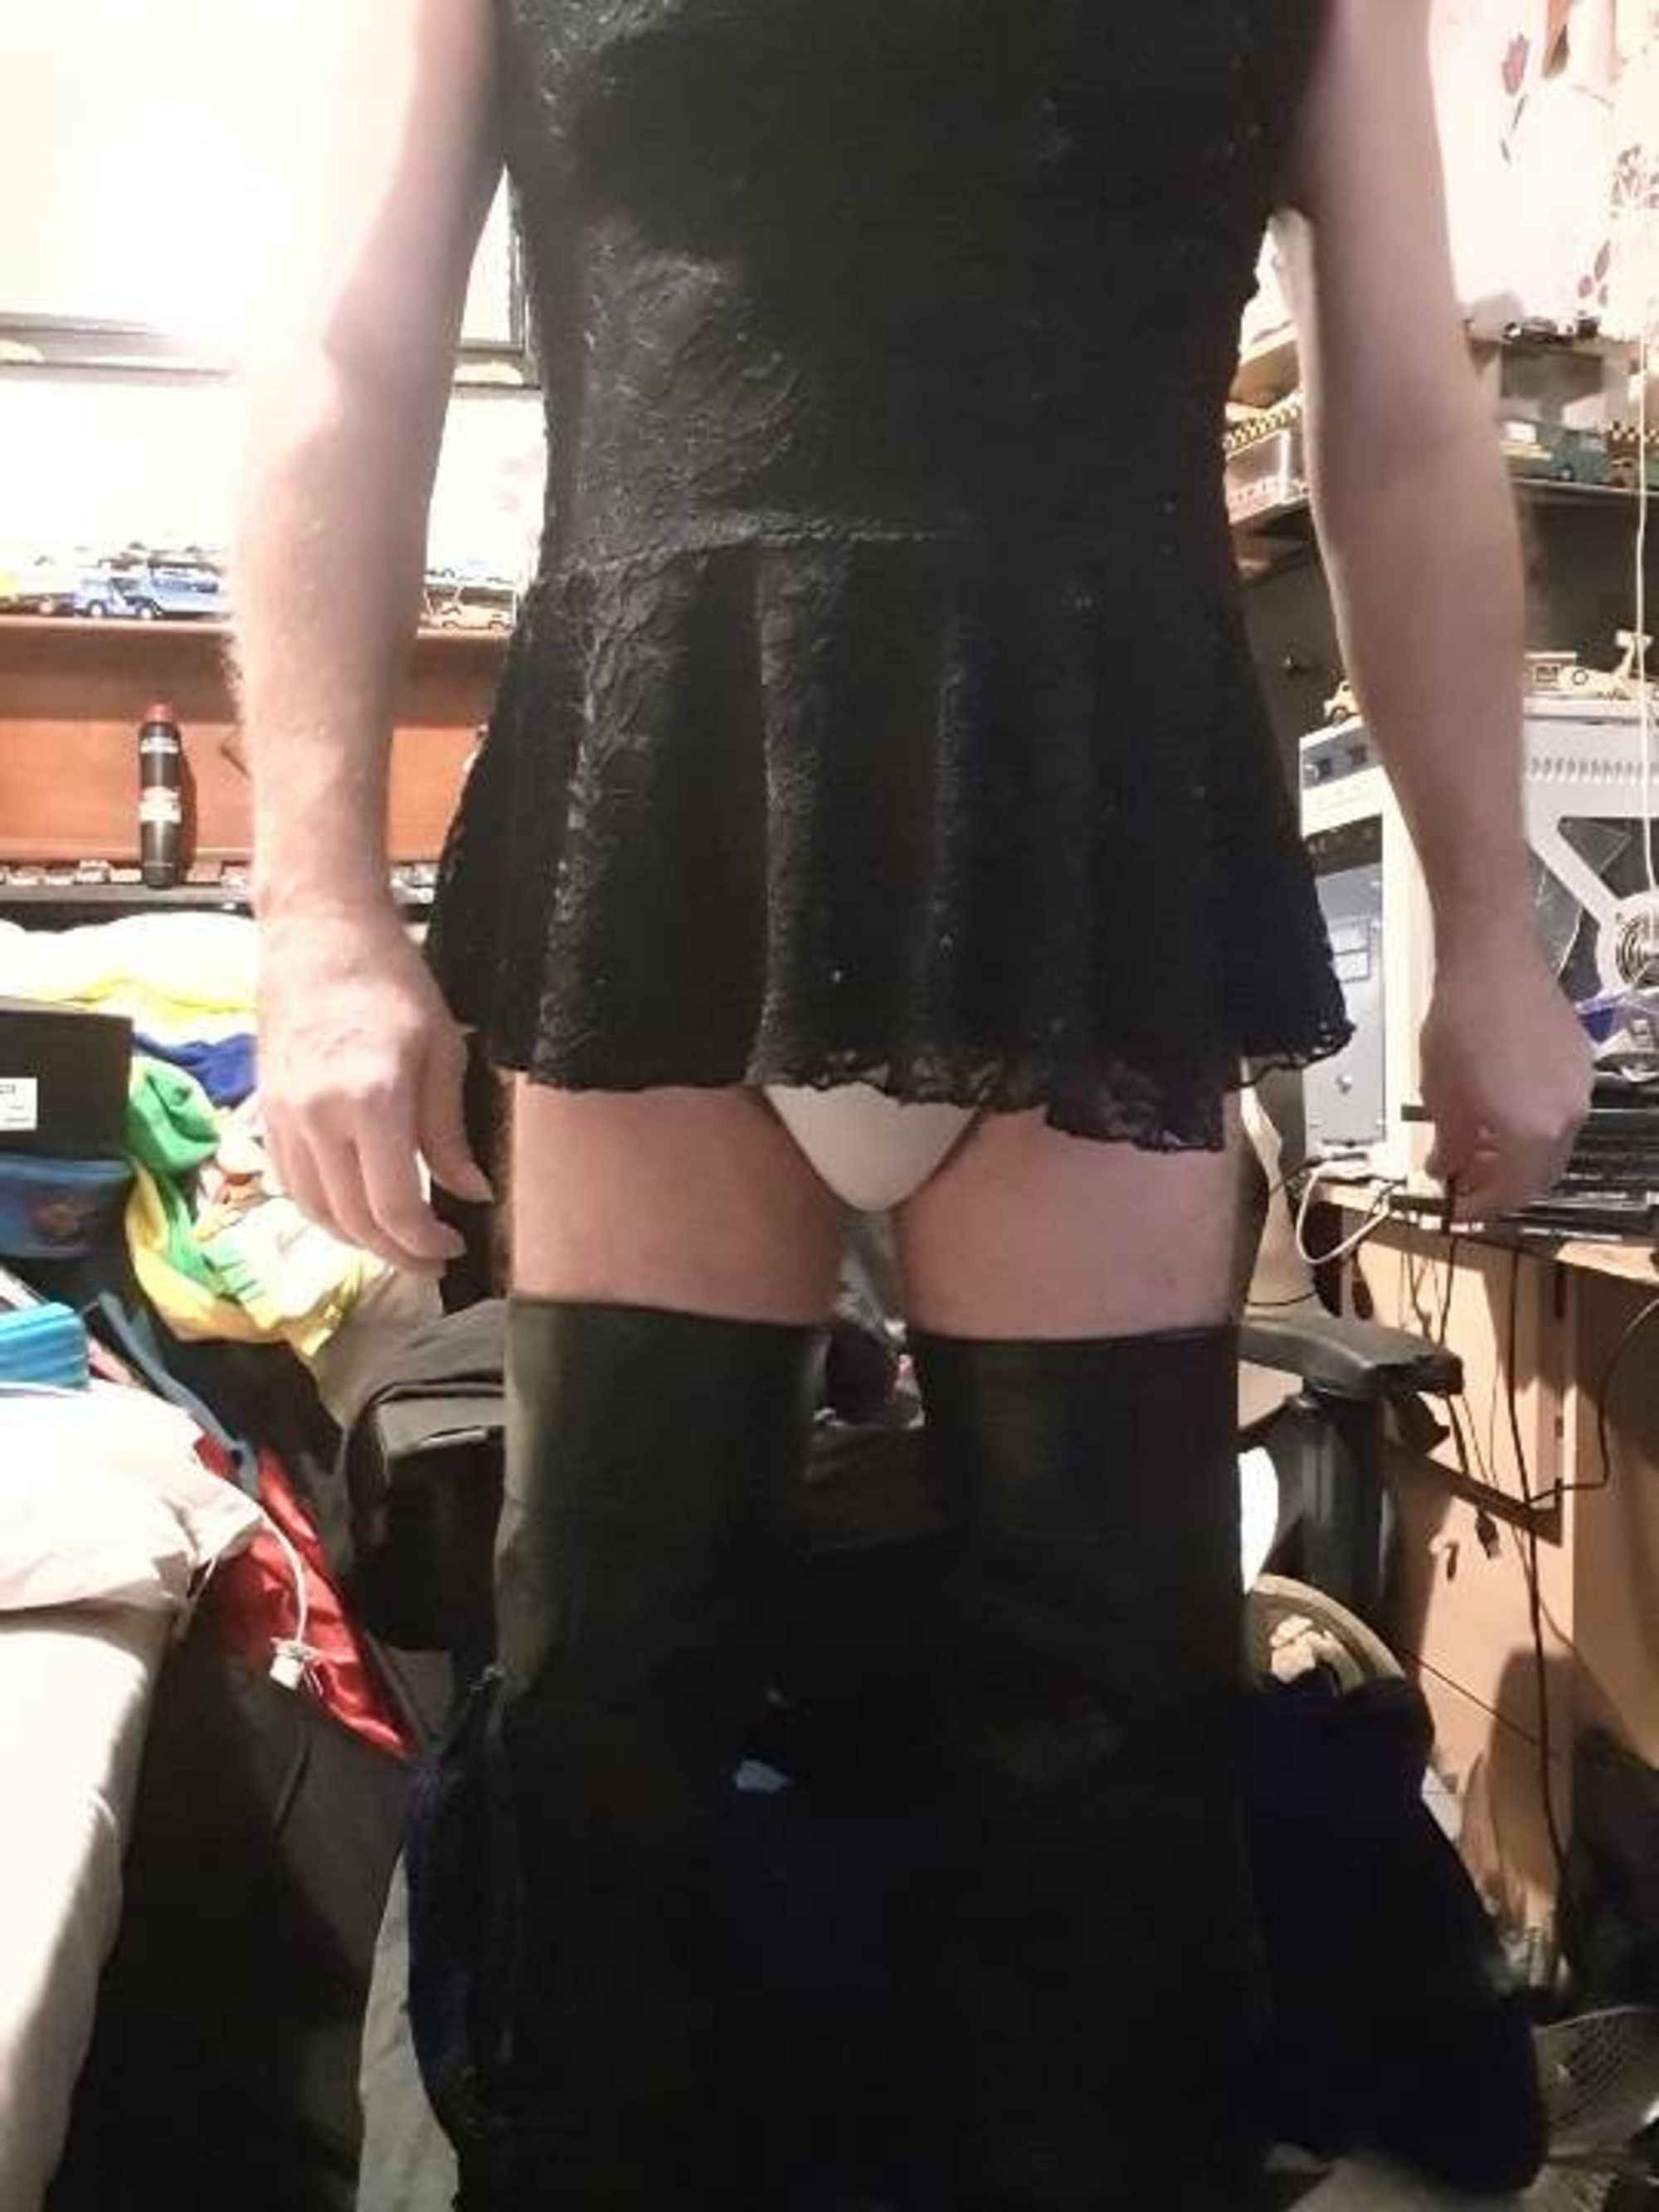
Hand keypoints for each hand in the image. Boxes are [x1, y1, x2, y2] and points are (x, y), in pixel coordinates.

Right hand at [256, 901, 491, 1273]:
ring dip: (357, 1240)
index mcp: (371, 1101)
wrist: (318, 933)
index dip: (424, 1243)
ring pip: (315, 1211)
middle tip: (432, 1259)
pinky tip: (355, 1211)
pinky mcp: (266, 1112)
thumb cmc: (391, 981)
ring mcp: (284, 1118)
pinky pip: (292, 1184)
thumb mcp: (442, 1052)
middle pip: (353, 1221)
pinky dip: (324, 1211)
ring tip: (397, 1242)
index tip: (452, 1246)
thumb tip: (471, 1193)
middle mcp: (318, 1118)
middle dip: (395, 1253)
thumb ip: (449, 1132)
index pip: (393, 1207)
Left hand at [1419, 928, 1591, 1224]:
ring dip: (1517, 1157)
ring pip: (1552, 1145)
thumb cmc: (1462, 1021)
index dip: (1481, 1207)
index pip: (1511, 1194)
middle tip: (1468, 1187)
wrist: (1491, 961)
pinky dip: (1531, 1126)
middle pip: (1539, 1176)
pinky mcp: (1579, 1062)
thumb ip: (1450, 1143)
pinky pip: (1559, 1111)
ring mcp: (1578, 1089)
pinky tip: (1500, 1115)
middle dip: (1502, 1187)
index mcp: (1531, 1134)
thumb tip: (1447, 1169)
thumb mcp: (1442, 1094)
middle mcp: (1566, 1117)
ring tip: (1478, 1151)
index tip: (1457, 1209)